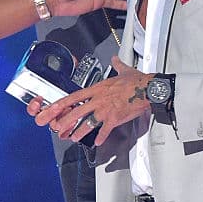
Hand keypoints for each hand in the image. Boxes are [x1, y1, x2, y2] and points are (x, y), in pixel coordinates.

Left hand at [33, 57, 152, 145]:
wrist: (147, 88)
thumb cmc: (136, 81)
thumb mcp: (124, 70)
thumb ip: (117, 65)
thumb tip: (115, 59)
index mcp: (98, 89)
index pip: (76, 96)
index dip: (63, 102)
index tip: (54, 107)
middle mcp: (99, 99)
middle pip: (78, 110)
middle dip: (66, 120)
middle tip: (58, 126)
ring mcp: (106, 110)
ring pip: (88, 122)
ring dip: (80, 131)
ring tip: (74, 137)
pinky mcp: (115, 118)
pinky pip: (105, 130)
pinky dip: (101, 137)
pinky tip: (97, 142)